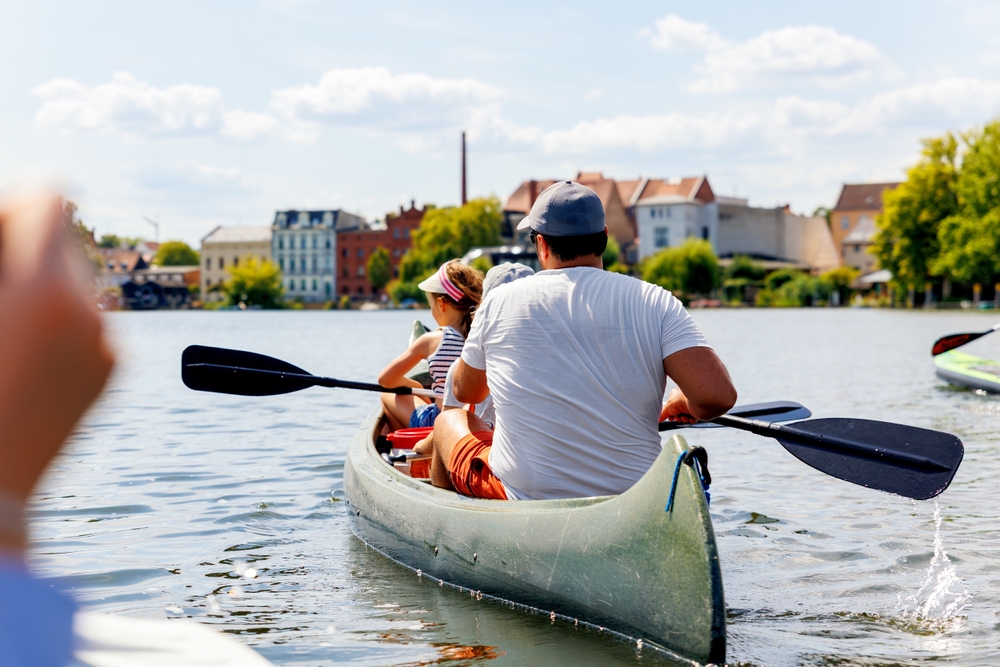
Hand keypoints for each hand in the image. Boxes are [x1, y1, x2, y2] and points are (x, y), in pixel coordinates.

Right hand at [0, 194, 114, 552]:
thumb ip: (2, 257)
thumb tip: (13, 220)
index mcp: (49, 291)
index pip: (48, 200)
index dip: (12, 205)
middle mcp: (94, 313)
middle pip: (63, 238)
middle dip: (21, 247)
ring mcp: (108, 345)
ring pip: (75, 280)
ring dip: (37, 282)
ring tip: (4, 322)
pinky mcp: (111, 372)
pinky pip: (85, 319)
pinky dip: (53, 318)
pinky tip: (18, 351)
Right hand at [659, 388, 697, 423]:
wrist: (696, 402)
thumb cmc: (681, 400)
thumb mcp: (668, 408)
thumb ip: (662, 415)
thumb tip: (659, 420)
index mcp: (675, 395)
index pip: (670, 406)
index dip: (669, 413)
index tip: (670, 417)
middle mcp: (683, 399)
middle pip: (677, 413)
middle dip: (677, 417)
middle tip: (677, 418)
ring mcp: (690, 404)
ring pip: (685, 416)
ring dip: (684, 419)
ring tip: (684, 417)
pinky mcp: (697, 410)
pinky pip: (692, 418)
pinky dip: (691, 420)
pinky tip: (691, 418)